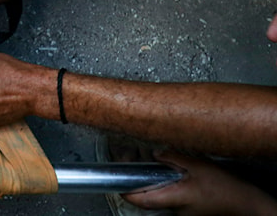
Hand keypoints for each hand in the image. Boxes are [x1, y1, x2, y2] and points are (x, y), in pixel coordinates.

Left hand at [123, 151, 276, 215]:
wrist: (247, 203)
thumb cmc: (226, 188)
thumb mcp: (198, 165)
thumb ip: (173, 158)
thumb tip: (155, 153)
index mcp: (173, 198)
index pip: (136, 198)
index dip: (122, 186)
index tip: (116, 169)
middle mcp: (173, 208)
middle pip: (144, 195)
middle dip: (136, 176)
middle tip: (132, 156)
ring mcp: (180, 211)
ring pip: (156, 194)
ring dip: (151, 178)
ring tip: (153, 160)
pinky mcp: (187, 209)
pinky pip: (169, 195)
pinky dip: (165, 183)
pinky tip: (172, 171)